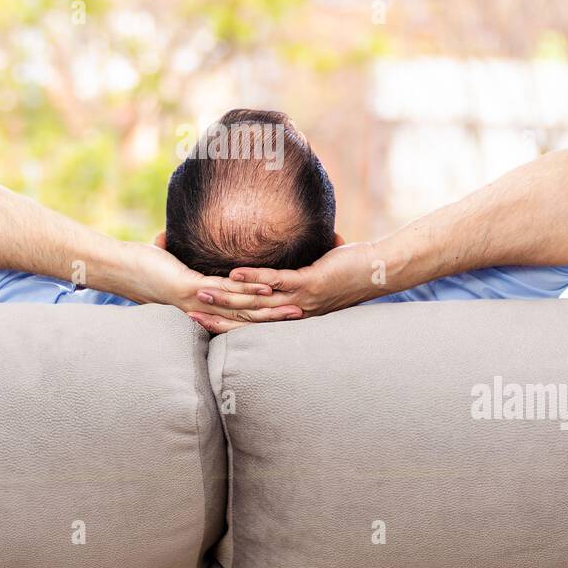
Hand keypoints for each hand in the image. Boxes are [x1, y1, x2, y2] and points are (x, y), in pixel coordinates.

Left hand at [120, 243, 302, 330]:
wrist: (121, 267)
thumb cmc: (142, 265)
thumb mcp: (167, 260)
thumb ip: (176, 252)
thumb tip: (172, 239)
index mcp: (202, 304)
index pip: (239, 313)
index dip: (264, 314)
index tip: (289, 312)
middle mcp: (203, 308)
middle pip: (246, 317)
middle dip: (275, 317)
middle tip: (304, 316)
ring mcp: (198, 301)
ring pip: (240, 307)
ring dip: (269, 308)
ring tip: (296, 307)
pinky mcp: (190, 289)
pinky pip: (225, 291)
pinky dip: (247, 289)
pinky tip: (267, 286)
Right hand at [189, 242, 378, 332]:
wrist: (378, 271)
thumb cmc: (352, 269)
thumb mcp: (322, 270)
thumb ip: (306, 264)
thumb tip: (301, 245)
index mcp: (294, 312)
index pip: (254, 322)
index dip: (228, 321)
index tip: (201, 318)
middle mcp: (294, 311)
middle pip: (249, 318)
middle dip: (218, 314)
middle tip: (189, 311)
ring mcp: (301, 299)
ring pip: (256, 302)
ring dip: (227, 296)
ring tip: (200, 290)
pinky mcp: (309, 283)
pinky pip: (276, 281)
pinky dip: (253, 278)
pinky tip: (233, 273)